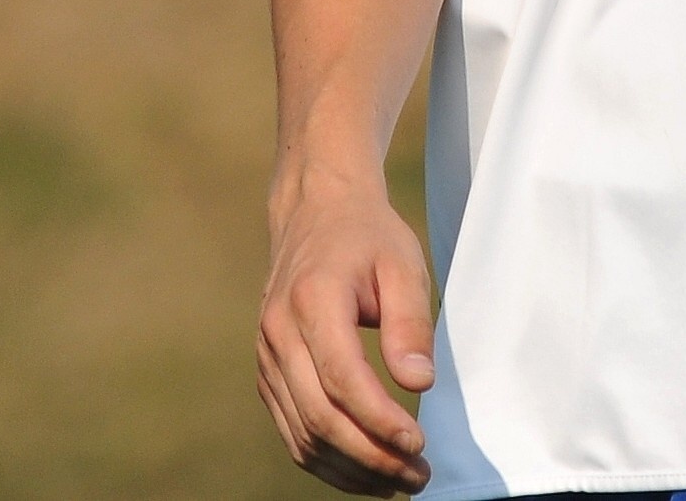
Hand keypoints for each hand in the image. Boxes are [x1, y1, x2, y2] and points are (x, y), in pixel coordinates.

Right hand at [256, 166, 435, 493]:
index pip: (342, 378)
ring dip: (351, 469)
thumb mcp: (402, 265)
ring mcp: (267, 356)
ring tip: (399, 482)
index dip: (379, 421)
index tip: (418, 445)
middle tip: (418, 476)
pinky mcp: (268, 372)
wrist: (316, 211)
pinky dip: (327, 460)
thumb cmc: (367, 237)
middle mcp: (279, 332)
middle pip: (320, 416)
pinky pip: (292, 430)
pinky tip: (364, 470)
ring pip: (302, 434)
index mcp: (313, 300)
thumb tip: (417, 383)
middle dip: (371, 457)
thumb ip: (410, 323)